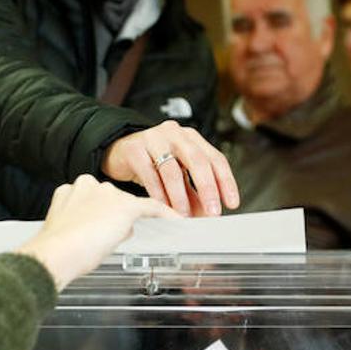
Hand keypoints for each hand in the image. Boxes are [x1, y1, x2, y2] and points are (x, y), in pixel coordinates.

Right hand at [17, 175, 178, 290]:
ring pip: (128, 207)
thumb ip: (86, 223)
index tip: (100, 225)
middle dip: (113, 219)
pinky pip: (152, 207)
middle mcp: (90, 185)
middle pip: (113, 200)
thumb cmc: (57, 250)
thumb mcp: (68, 231)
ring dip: (127, 224)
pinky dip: (165, 214)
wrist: (56, 253)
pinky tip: (175, 220)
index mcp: (71, 190)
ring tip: (119, 242)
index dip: (99, 215)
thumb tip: (107, 230)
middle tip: (105, 239)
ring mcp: (109, 194)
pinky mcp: (126, 206)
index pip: (94, 199)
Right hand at [102, 121, 239, 217]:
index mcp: (191, 138)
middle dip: (207, 188)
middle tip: (212, 211)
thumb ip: (193, 193)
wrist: (119, 152)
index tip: (231, 203)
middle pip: (197, 160)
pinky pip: (149, 174)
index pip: (215, 158)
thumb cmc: (152, 162)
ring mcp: (154, 138)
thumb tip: (208, 214)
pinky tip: (162, 206)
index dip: (226, 181)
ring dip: (180, 196)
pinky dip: (158, 193)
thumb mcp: (178, 176)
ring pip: (172, 169)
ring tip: (183, 215)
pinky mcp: (134, 149)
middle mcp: (175, 134)